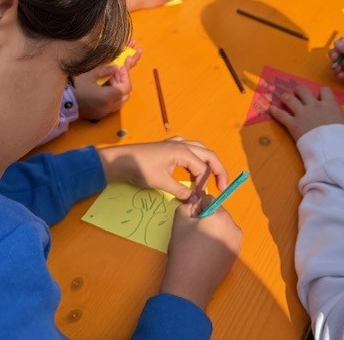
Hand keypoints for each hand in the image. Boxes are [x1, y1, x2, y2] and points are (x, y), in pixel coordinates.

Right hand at [74, 48, 141, 119]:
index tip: (120, 69)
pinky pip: (113, 107)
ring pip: (121, 102)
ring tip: (109, 82)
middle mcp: (109, 106)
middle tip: (115, 75)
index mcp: (108, 96)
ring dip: (119, 92)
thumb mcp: (90, 75)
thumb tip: (115, 68)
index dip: (126, 77)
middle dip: (123, 84)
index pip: (126, 88)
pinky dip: (114, 98)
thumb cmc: (76, 88)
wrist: (64, 104)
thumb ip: (105, 71)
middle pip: (126, 96)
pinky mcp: (101, 116)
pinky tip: (105, 90)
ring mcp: (105, 113)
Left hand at [98, 138, 228, 199]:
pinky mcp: (169, 146)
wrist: (120, 160)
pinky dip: (196, 160)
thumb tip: (195, 200)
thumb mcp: (161, 183)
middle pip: (209, 155)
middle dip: (218, 170)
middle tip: (222, 186)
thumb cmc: (140, 169)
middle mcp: (183, 144)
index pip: (203, 169)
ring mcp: (176, 143)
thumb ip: (180, 191)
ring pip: (200, 151)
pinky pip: (190, 150)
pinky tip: (192, 171)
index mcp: (183, 151)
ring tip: (206, 182)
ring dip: (206, 165)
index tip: (204, 198)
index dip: (206, 185)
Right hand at [161, 195, 241, 309]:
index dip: (196, 207)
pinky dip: (216, 242)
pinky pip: (225, 240)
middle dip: (206, 219)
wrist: (190, 284)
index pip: (209, 200)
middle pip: (218, 214)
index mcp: (222, 217)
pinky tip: (205, 254)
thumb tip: (194, 204)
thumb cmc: (184, 250)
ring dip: (212, 230)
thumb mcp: (179, 222)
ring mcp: (237, 243)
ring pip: (222, 227)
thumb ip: (187, 206)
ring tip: (199, 245)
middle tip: (192, 234)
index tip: (189, 221)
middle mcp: (234, 227)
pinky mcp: (235, 256)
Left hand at [269, 85, 343, 140]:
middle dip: (299, 90)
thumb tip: (334, 110)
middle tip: (298, 93)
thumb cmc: (343, 138)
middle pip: (303, 90)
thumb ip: (338, 113)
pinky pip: (281, 115)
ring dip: (286, 97)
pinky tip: (270, 109)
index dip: (321, 93)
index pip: (324, 90)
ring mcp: (302, 114)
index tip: (319, 97)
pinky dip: (275, 111)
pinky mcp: (293, 124)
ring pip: (290, 99)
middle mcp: (314, 106)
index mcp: (329, 104)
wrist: (333, 149)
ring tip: (283, 98)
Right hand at [329, 38, 343, 106]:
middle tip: (334, 59)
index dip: (341, 43)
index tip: (337, 48)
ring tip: (336, 69)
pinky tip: (339, 75)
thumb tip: (336, 43)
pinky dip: (338, 73)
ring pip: (340, 62)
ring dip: (335, 64)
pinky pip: (341, 73)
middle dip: (335, 54)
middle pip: (342, 51)